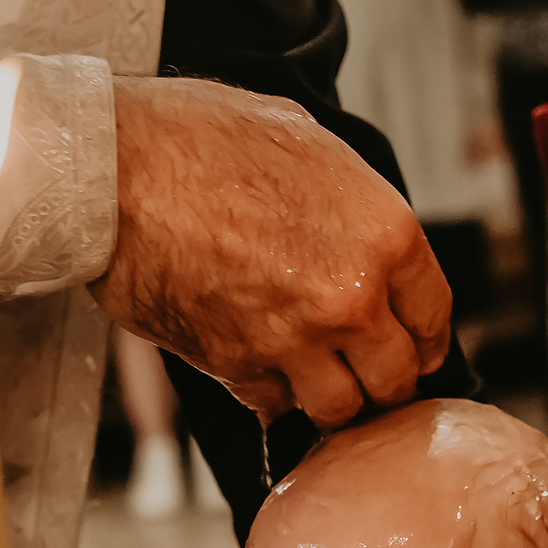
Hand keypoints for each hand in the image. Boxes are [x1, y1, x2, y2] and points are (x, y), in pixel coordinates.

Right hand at [97, 76, 451, 426]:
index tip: (413, 347)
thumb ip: (348, 201)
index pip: (434, 317)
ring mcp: (293, 339)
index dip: (423, 337)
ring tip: (316, 376)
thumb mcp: (305, 143)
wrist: (112, 170)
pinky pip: (272, 404)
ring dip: (330, 397)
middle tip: (366, 371)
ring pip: (339, 409)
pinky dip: (271, 393)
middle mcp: (351, 297)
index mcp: (384, 235)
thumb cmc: (198, 138)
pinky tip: (261, 365)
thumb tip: (357, 228)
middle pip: (396, 378)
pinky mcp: (236, 365)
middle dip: (383, 378)